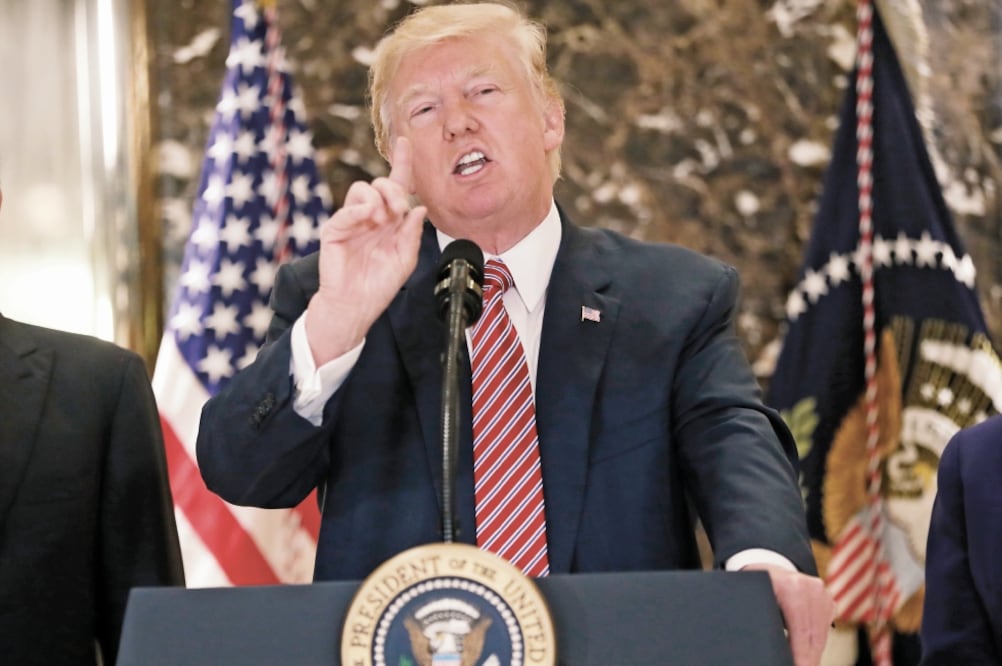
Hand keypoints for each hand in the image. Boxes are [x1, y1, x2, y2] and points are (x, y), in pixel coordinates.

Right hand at [306, 137, 427, 363]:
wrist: (356, 305)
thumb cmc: (379, 285)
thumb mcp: (405, 260)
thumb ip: (412, 234)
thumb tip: (420, 209)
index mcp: (390, 221)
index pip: (397, 185)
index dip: (401, 163)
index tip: (404, 141)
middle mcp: (371, 216)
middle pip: (382, 184)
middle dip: (394, 191)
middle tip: (400, 211)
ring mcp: (352, 221)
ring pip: (362, 189)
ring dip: (378, 200)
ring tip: (382, 221)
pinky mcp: (335, 229)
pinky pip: (347, 209)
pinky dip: (359, 211)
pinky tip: (368, 220)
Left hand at [743, 563, 833, 665]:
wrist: (771, 569)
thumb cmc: (758, 586)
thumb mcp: (753, 597)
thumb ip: (763, 618)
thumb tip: (767, 643)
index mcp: (791, 587)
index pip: (801, 629)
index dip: (800, 653)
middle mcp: (811, 587)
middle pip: (814, 634)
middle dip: (809, 657)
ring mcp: (823, 592)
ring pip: (822, 633)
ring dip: (814, 652)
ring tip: (804, 663)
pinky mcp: (829, 600)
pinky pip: (825, 627)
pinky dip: (817, 642)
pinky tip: (808, 652)